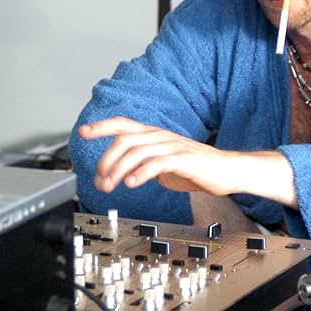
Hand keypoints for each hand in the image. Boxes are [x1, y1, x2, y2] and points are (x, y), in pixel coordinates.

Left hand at [78, 117, 237, 193]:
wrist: (226, 171)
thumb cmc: (195, 167)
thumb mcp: (162, 163)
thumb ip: (143, 163)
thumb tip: (122, 174)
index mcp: (153, 135)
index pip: (123, 124)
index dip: (102, 126)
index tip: (83, 132)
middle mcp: (160, 136)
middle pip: (124, 140)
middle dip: (106, 160)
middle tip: (99, 180)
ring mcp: (172, 146)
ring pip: (137, 151)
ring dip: (118, 170)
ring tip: (110, 186)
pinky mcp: (183, 159)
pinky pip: (157, 163)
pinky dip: (141, 172)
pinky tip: (132, 183)